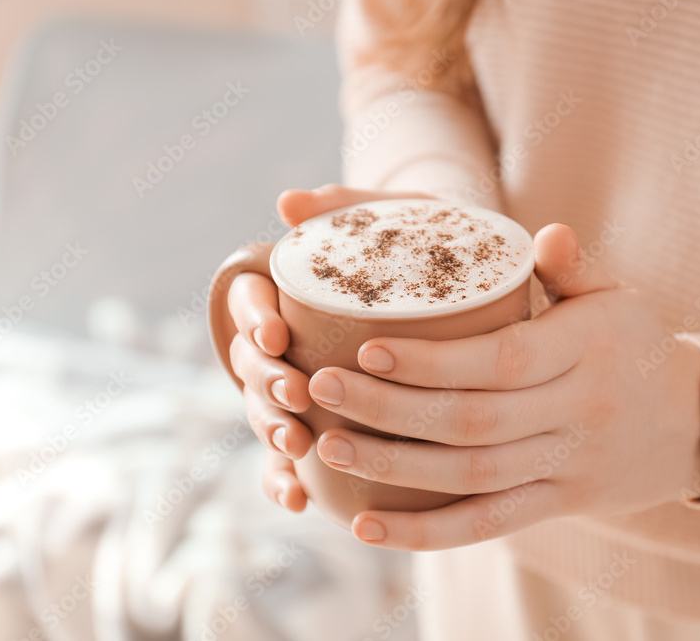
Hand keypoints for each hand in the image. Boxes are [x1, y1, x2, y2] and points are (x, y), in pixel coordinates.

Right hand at [226, 184, 434, 511]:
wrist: (449, 280)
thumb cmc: (416, 245)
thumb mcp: (394, 218)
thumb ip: (348, 208)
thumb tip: (287, 202)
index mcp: (288, 290)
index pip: (251, 299)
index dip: (254, 318)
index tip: (276, 334)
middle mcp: (284, 339)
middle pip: (251, 361)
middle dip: (265, 381)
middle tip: (292, 393)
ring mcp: (297, 383)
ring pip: (266, 410)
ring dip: (273, 429)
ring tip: (295, 445)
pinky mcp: (318, 422)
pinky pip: (291, 457)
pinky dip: (287, 477)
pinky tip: (300, 497)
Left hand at [307, 223, 699, 549]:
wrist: (694, 421)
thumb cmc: (636, 344)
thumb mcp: (617, 297)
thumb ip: (575, 267)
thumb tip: (547, 235)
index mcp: (587, 350)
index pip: (503, 359)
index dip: (434, 361)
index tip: (367, 348)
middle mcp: (578, 411)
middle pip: (475, 420)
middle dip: (391, 410)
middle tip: (319, 391)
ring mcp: (569, 464)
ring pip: (474, 475)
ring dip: (395, 467)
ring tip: (325, 447)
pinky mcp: (560, 503)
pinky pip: (489, 524)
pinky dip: (426, 532)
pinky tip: (366, 526)